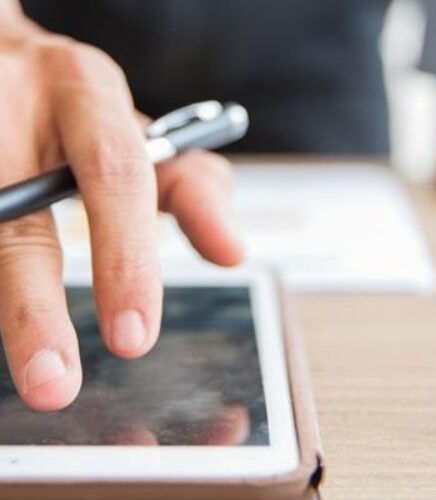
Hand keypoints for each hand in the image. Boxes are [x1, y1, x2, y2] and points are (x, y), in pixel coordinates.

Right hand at [0, 15, 241, 410]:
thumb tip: (232, 252)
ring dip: (4, 306)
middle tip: (54, 384)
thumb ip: (192, 191)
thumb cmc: (82, 115)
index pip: (116, 180)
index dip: (126, 260)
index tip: (132, 339)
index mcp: (86, 93)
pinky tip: (5, 312)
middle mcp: (18, 100)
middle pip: (19, 222)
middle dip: (33, 311)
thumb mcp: (143, 138)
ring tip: (29, 371)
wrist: (6, 62)